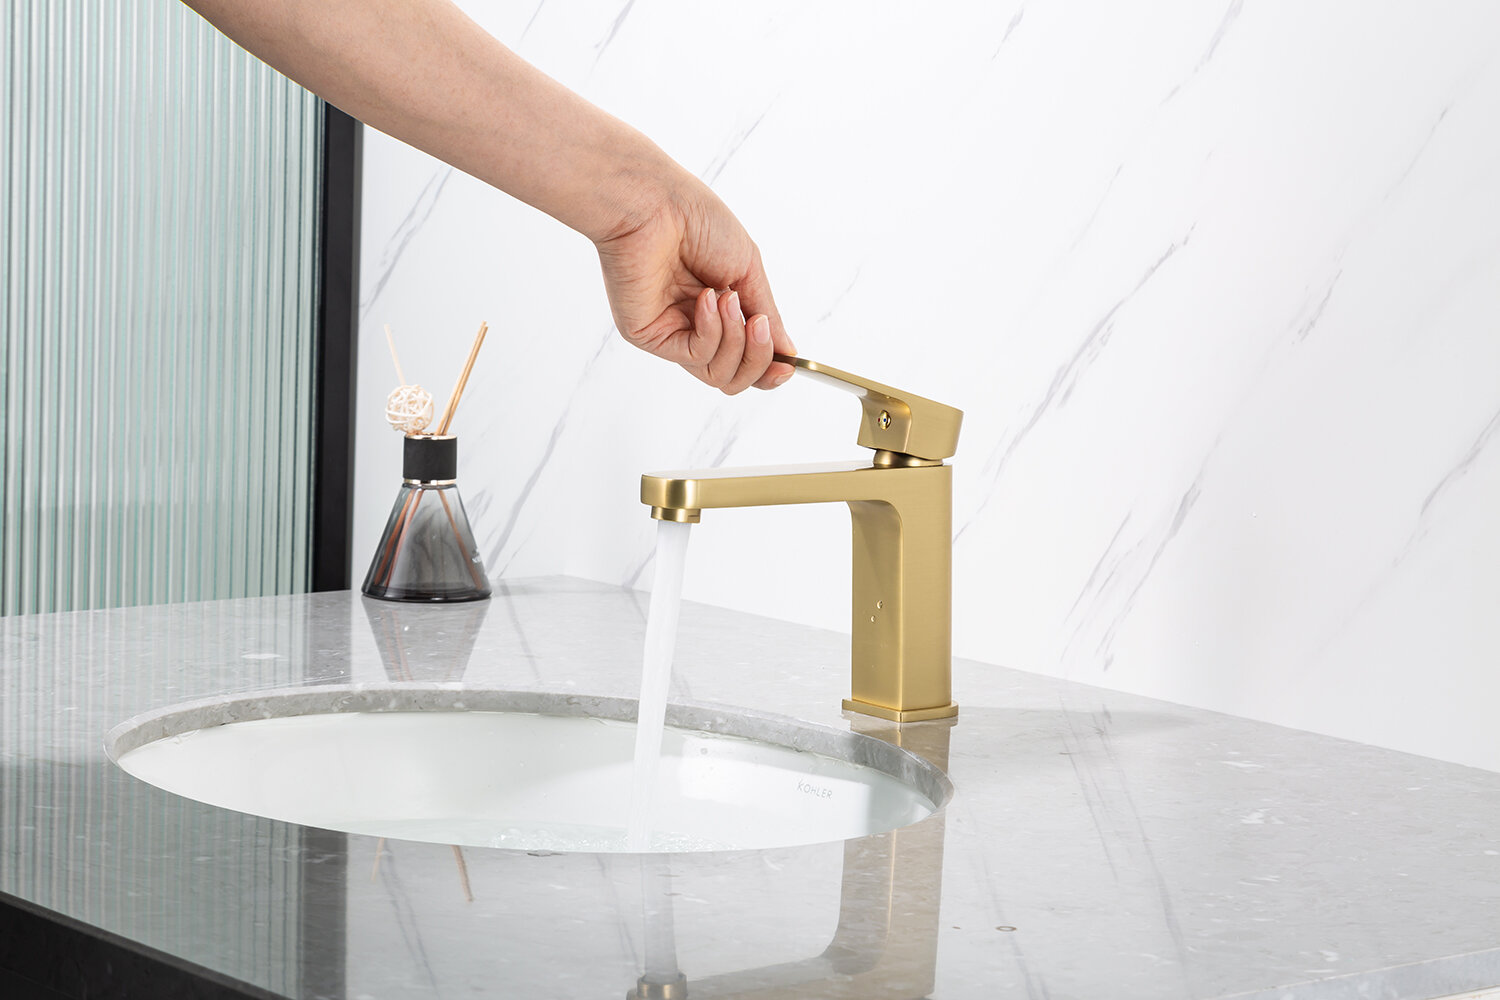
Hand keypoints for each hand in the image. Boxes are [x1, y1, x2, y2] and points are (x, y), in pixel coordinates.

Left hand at [595, 177, 795, 392]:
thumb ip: (767, 313)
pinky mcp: (649, 336)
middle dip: (758, 357)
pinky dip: (711, 330)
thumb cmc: (697, 220)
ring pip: (717, 374)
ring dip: (736, 340)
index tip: (790, 366)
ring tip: (728, 298)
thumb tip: (788, 352)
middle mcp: (692, 326)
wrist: (655, 202)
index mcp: (717, 309)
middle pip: (734, 376)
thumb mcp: (746, 268)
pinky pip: (695, 355)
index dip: (769, 367)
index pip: (744, 358)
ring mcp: (670, 333)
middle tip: (760, 324)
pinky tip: (707, 298)